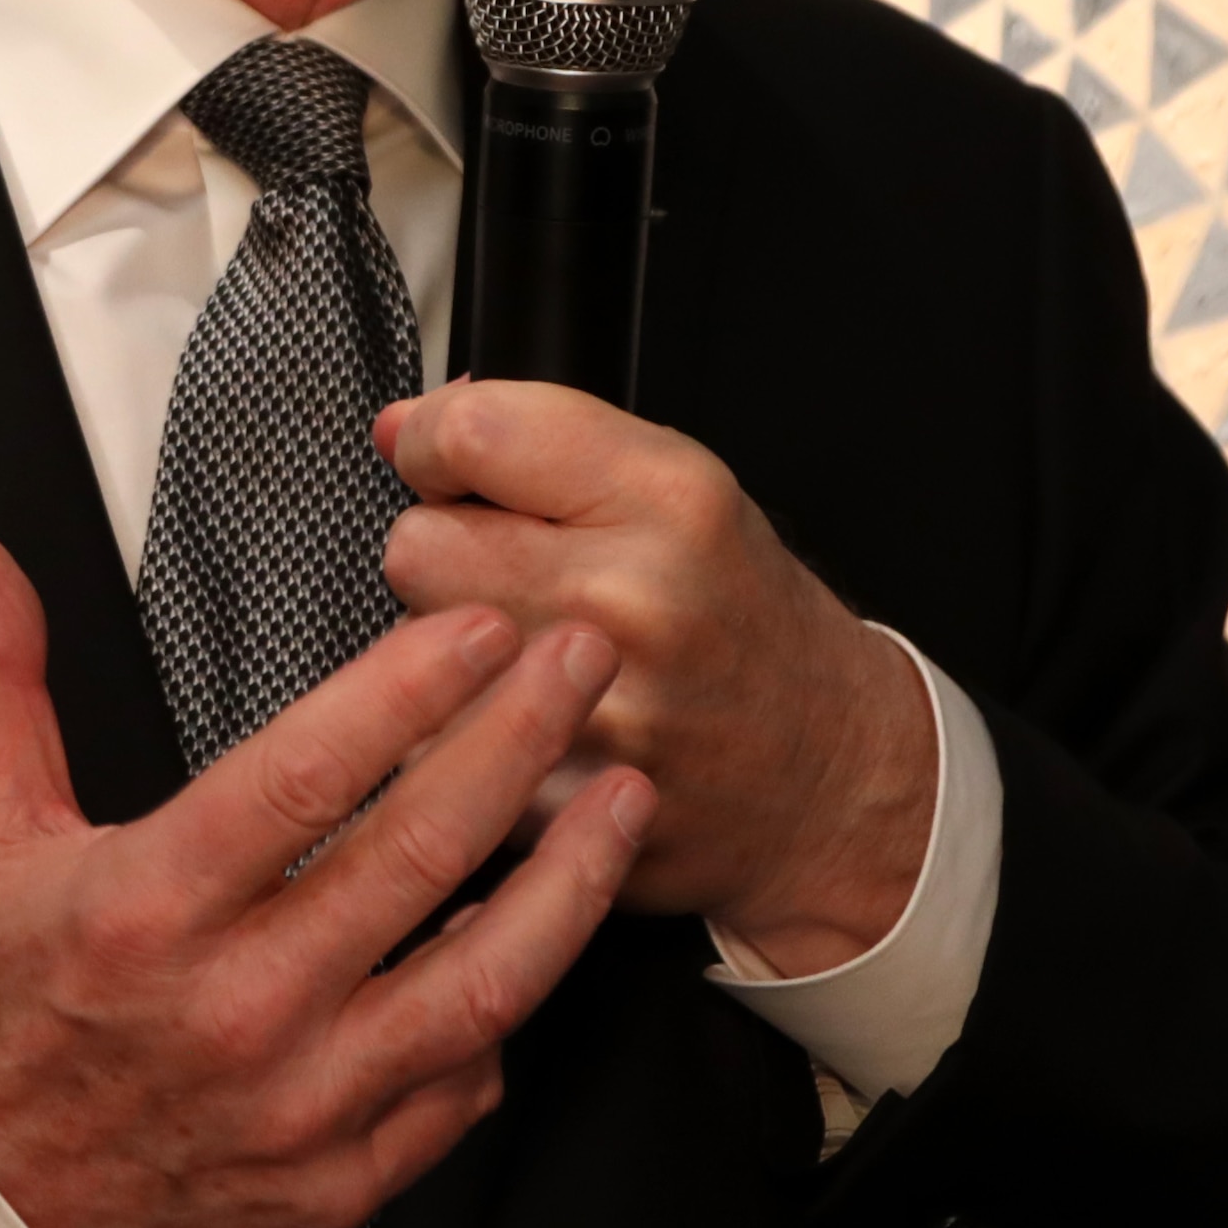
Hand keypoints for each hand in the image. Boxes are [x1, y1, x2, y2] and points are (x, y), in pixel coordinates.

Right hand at [0, 523, 652, 1227]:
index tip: (483, 628)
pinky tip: (545, 933)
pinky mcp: (339, 1181)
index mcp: (147, 908)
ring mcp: (300, 1104)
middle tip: (586, 661)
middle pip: (420, 855)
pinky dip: (511, 1007)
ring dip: (569, 879)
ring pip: (481, 982)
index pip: (307, 775)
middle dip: (522, 740)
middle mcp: (236, 1008)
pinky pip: (461, 1087)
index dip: (410, 691)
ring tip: (626, 794)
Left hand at [374, 381, 934, 977]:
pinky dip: (458, 735)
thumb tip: (401, 426)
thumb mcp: (679, 489)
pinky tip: (529, 723)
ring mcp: (595, 710)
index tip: (444, 462)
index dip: (434, 444)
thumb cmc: (745, 622)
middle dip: (445, 552)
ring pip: (412, 649)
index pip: (470, 433)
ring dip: (444, 649)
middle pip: (418, 544)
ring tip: (529, 649)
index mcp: (668, 499)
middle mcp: (632, 599)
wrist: (826, 773)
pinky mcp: (558, 801)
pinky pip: (431, 744)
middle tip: (514, 573)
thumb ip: (538, 437)